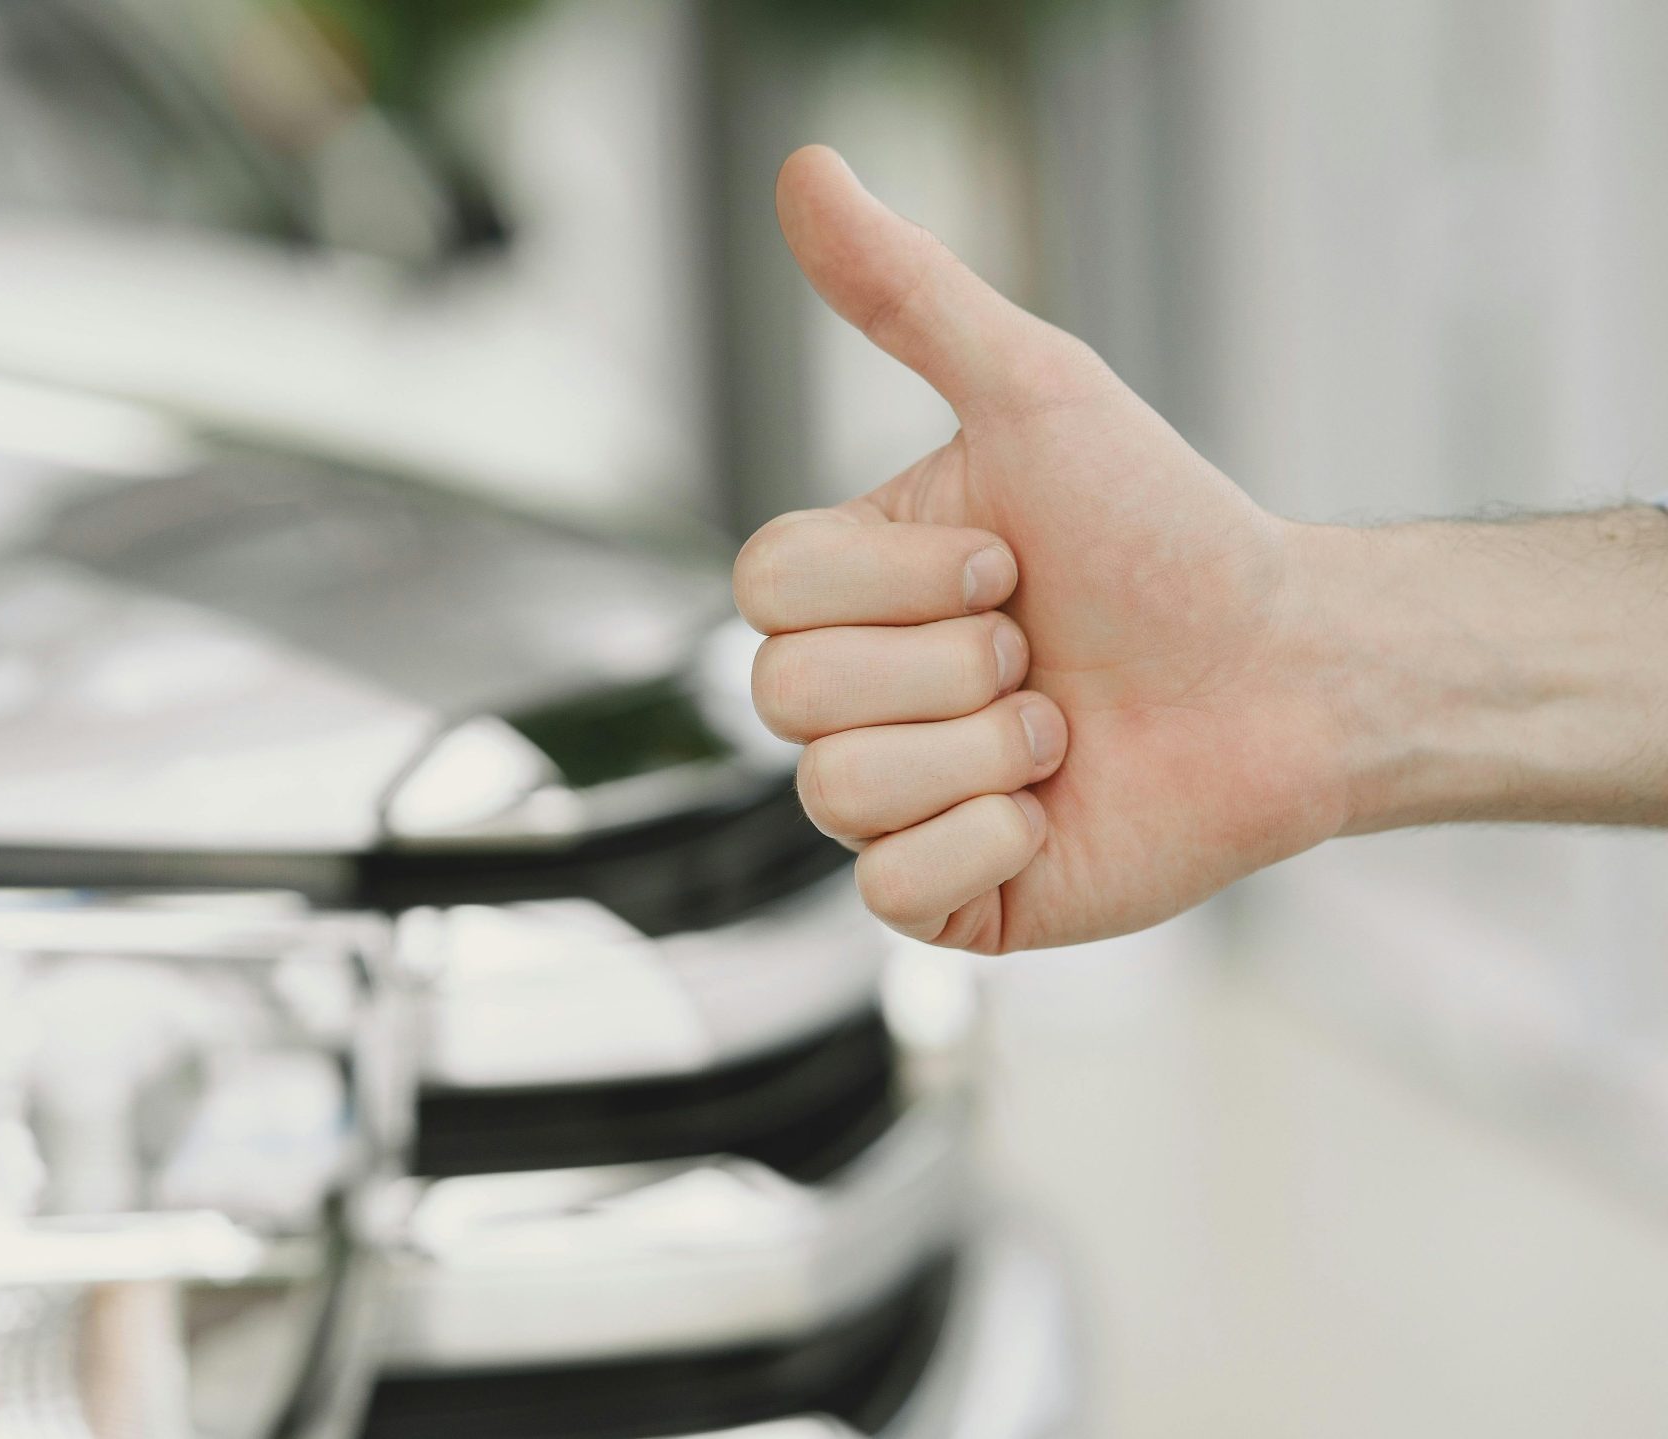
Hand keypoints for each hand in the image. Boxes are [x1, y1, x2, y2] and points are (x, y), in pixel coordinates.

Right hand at [737, 147, 1350, 950]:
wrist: (1292, 672)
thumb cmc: (1168, 532)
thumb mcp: (1036, 393)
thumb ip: (908, 295)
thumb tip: (799, 167)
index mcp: (852, 590)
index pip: (760, 592)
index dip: (893, 583)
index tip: (1010, 560)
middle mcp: (856, 696)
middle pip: (786, 693)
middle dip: (950, 665)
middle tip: (1042, 647)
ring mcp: (894, 804)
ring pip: (833, 791)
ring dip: (983, 749)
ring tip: (1061, 726)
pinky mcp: (946, 899)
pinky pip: (889, 890)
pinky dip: (987, 842)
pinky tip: (1053, 810)